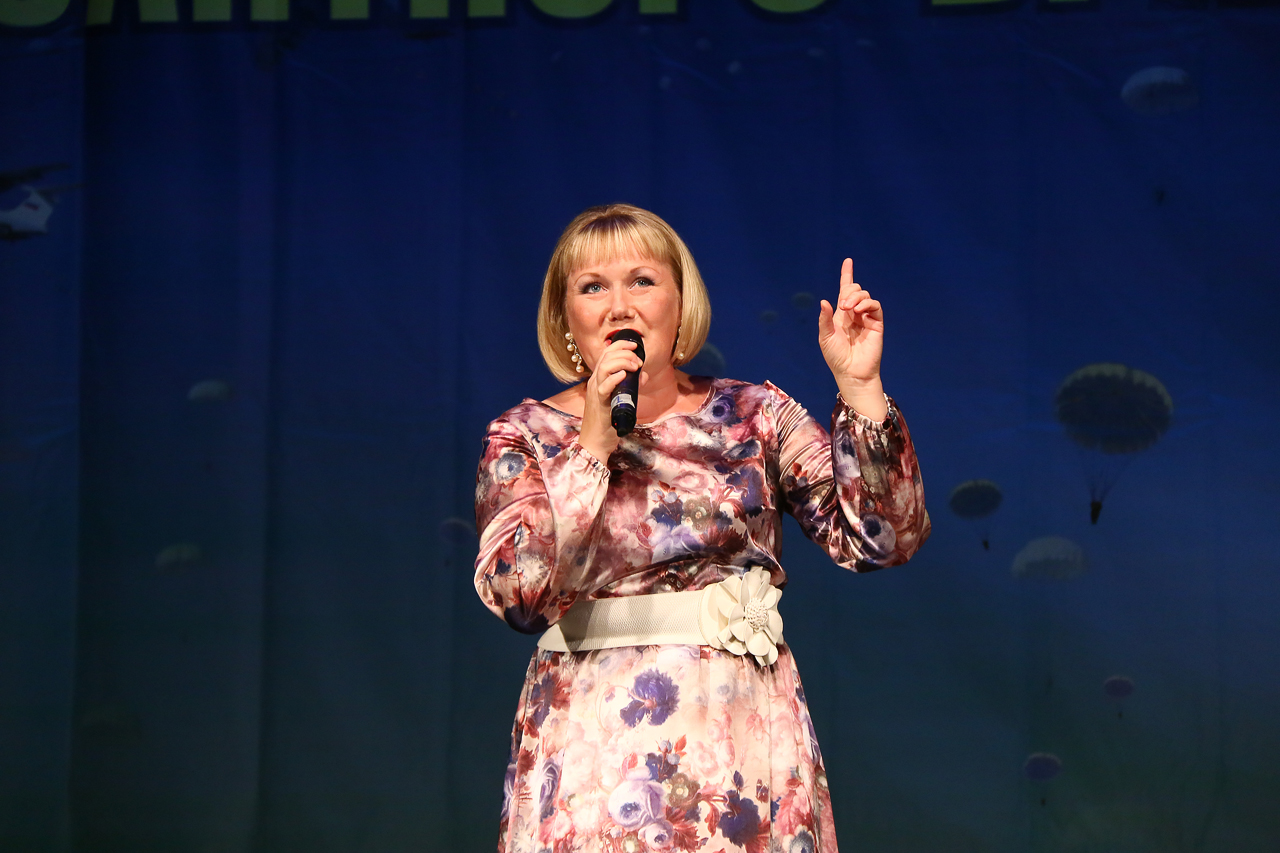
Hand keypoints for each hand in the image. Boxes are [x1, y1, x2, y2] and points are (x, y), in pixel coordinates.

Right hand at [578, 337, 642, 461]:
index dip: (620, 344)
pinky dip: (615, 378)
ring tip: (635, 367)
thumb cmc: (608, 421)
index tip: (635, 345)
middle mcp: (595, 381)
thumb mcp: (622, 399)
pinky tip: (625, 375)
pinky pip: (604, 387)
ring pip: (604, 367)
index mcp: (599, 378)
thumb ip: (632, 386)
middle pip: (606, 356)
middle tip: (639, 361)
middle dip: (625, 352)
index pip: (606, 353)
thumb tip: (644, 375)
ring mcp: (596, 392)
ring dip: (622, 362)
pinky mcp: (600, 403)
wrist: (595, 442)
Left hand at [819, 258, 887, 419]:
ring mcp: (866, 318)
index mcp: (840, 315)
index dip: (846, 275)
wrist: (851, 372)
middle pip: (855, 290)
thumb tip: (825, 301)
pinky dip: (867, 304)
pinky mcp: (876, 323)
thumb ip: (824, 319)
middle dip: (848, 291)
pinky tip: (858, 311)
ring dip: (856, 298)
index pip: (844, 291)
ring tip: (849, 310)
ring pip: (864, 296)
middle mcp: (854, 314)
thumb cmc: (836, 357)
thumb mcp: (825, 337)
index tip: (848, 261)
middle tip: (843, 307)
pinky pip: (875, 306)